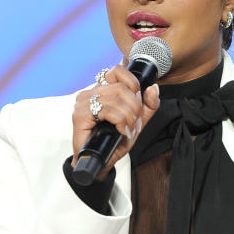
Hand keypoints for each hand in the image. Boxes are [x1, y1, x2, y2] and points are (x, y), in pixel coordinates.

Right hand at [71, 65, 160, 179]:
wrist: (98, 162)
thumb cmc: (113, 141)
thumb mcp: (136, 122)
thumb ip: (147, 106)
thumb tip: (153, 88)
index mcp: (101, 90)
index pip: (117, 71)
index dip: (132, 83)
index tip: (137, 99)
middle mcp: (90, 93)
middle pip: (121, 87)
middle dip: (135, 106)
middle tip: (133, 121)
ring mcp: (83, 103)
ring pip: (117, 99)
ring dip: (129, 117)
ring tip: (127, 129)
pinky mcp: (80, 114)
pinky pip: (109, 111)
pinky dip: (120, 122)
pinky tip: (120, 130)